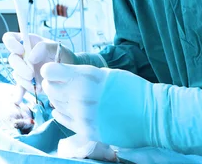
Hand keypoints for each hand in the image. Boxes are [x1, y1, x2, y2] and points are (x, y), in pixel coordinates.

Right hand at [2, 32, 77, 94]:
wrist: (70, 73)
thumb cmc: (63, 56)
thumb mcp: (56, 47)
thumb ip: (44, 47)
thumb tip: (30, 58)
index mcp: (28, 42)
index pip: (10, 38)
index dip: (11, 43)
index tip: (21, 50)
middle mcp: (23, 55)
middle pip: (12, 58)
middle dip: (20, 67)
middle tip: (31, 74)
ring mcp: (24, 70)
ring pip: (16, 74)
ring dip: (24, 81)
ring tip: (39, 87)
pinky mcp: (27, 82)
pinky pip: (20, 87)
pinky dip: (19, 93)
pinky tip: (18, 99)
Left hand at [41, 63, 201, 162]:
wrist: (152, 115)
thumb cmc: (131, 90)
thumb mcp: (106, 73)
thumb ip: (83, 74)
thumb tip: (63, 73)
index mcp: (86, 76)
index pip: (49, 71)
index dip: (49, 70)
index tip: (54, 71)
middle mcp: (81, 95)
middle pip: (50, 88)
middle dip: (52, 84)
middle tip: (60, 83)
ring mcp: (83, 115)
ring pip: (56, 104)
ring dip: (58, 99)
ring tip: (68, 96)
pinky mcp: (87, 130)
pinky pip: (63, 120)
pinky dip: (61, 113)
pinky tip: (64, 109)